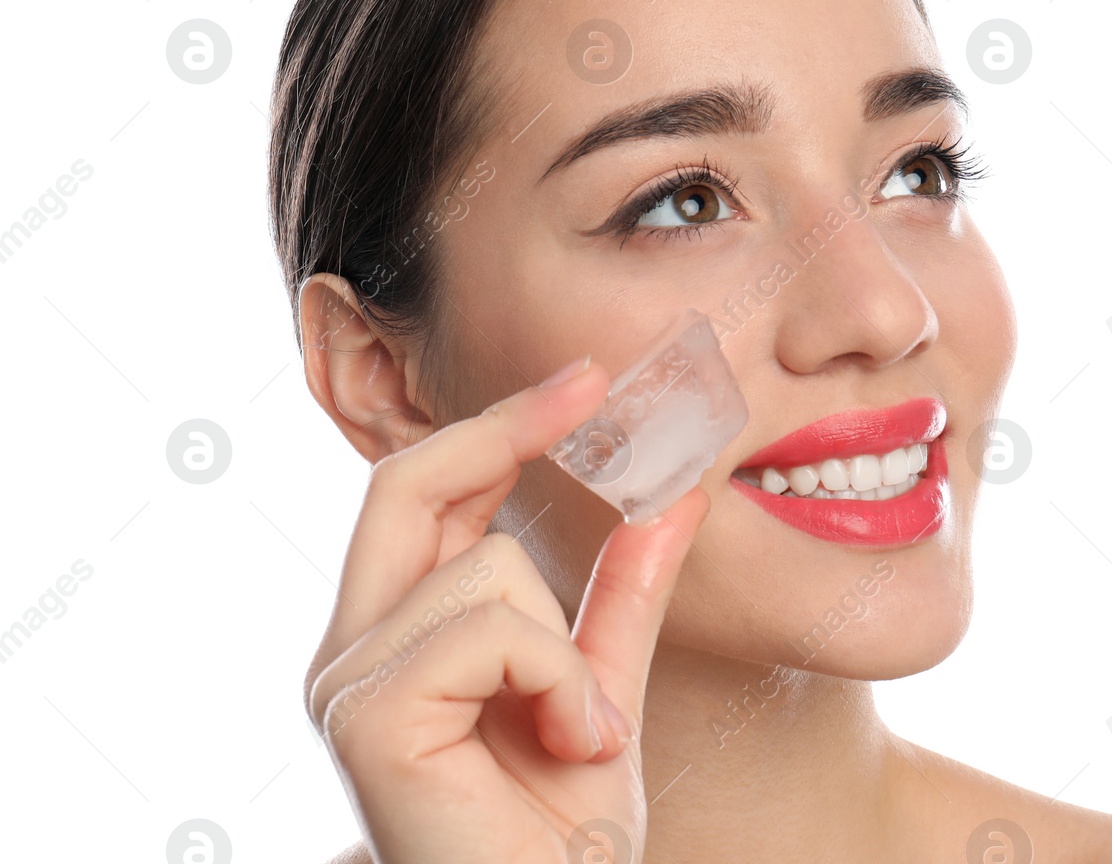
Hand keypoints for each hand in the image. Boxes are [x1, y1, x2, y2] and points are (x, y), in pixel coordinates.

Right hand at [304, 360, 707, 862]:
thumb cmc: (557, 832)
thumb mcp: (601, 686)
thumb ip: (623, 596)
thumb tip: (676, 494)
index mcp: (391, 636)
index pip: (421, 492)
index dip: (494, 426)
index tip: (581, 380)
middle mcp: (350, 651)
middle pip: (404, 482)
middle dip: (503, 426)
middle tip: (592, 389)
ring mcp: (348, 683)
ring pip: (487, 566)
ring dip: (567, 647)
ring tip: (579, 729)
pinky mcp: (368, 717)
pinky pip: (494, 627)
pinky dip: (558, 678)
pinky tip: (570, 744)